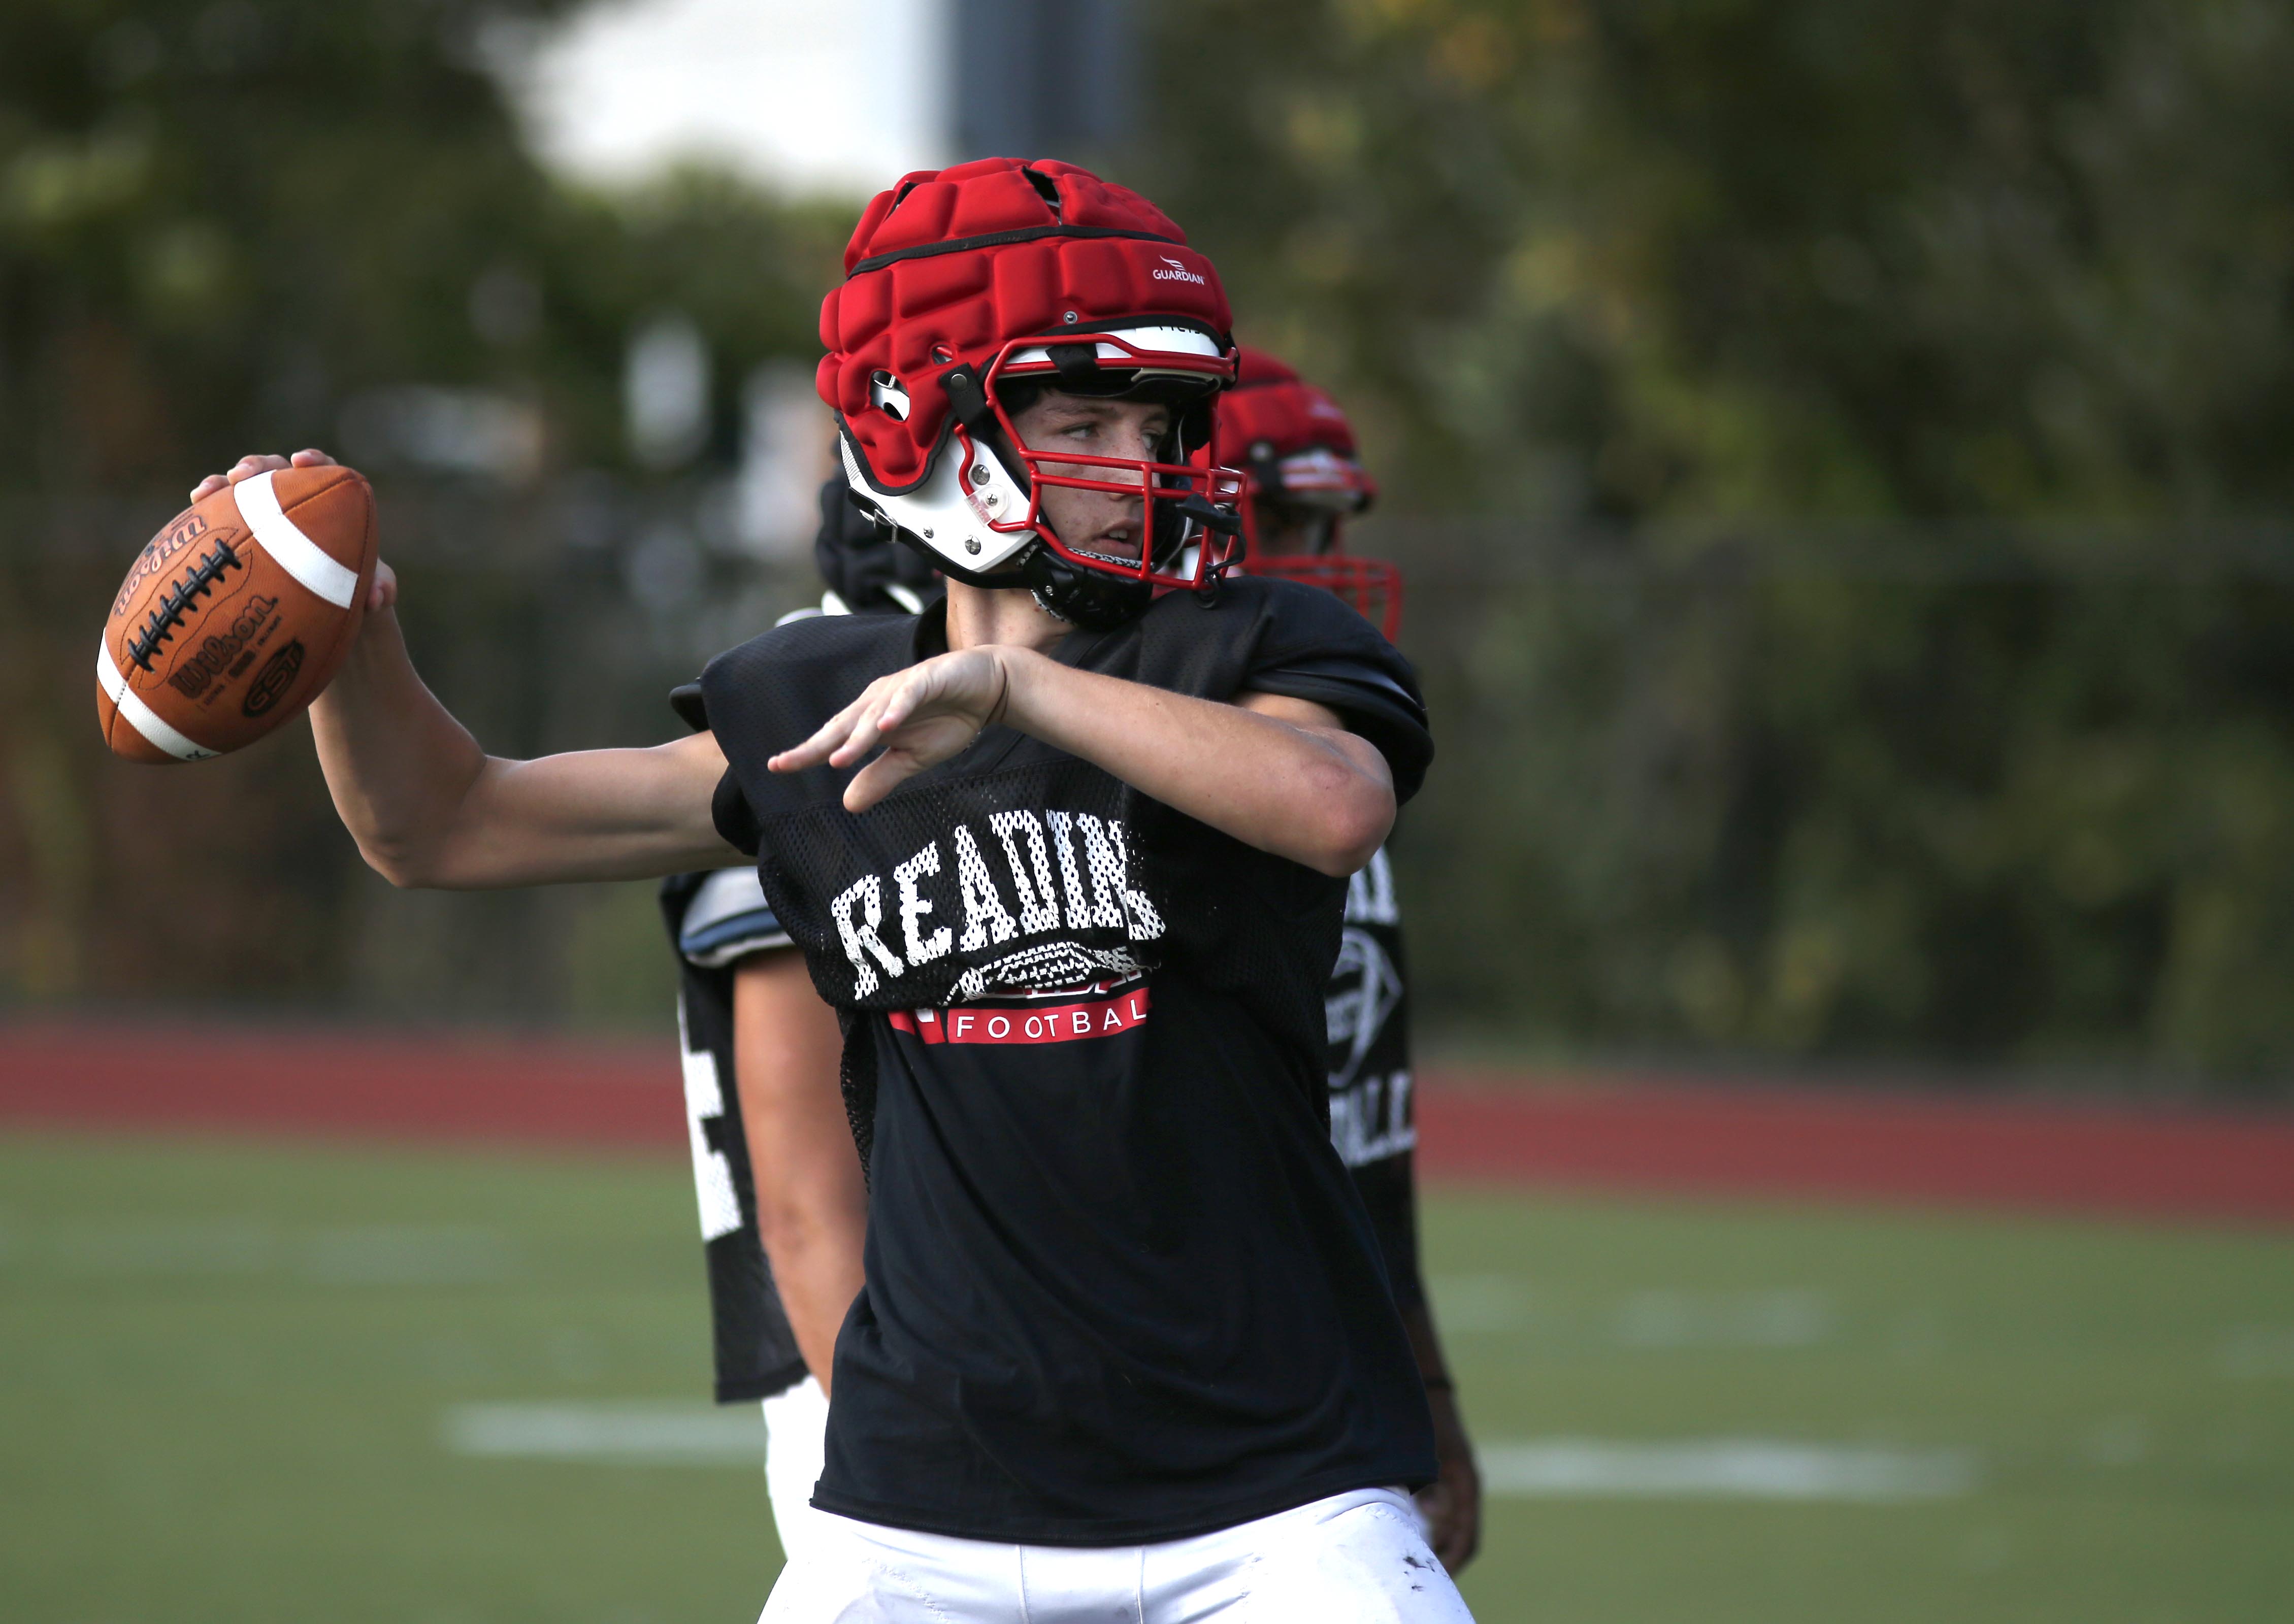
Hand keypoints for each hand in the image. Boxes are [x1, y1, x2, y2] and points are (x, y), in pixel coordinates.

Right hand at [191, 449, 393, 613]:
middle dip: (259, 466)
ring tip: (209, 490)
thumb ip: (382, 589)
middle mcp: (297, 497)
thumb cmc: (354, 586)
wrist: (326, 601)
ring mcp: (266, 509)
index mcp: (333, 500)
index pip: (325, 469)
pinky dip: (211, 503)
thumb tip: (378, 598)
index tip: (301, 461)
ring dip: (226, 482)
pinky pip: (224, 509)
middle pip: (277, 470)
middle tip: (244, 475)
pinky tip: (196, 504)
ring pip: (245, 487)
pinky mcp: (243, 523)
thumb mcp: (372, 589)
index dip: (313, 461)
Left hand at [769, 647, 1019, 812]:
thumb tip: (847, 805)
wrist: (987, 689)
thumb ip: (881, 777)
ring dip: (856, 737)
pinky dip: (896, 709)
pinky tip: (884, 726)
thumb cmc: (947, 720)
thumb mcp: (913, 759)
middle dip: (814, 745)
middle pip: (841, 726)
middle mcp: (877, 701)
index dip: (806, 753)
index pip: (833, 739)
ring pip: (871, 715)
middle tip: (787, 763)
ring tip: (839, 760)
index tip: (776, 767)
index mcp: (869, 719)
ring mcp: (900, 689)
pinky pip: (908, 695)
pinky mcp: (927, 679)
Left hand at [1415, 1383, 1480, 1572]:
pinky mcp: (1445, 1476)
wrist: (1428, 1388)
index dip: (1453, 1560)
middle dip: (1446, 1559)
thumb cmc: (1426, 1418)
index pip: (1467, 1537)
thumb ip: (1432, 1485)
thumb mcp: (1428, 1451)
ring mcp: (1456, 1482)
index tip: (1438, 1575)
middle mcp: (1465, 1486)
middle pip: (1462, 1536)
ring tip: (1417, 1560)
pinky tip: (1413, 1534)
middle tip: (1426, 1576)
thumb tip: (1435, 1517)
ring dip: (1439, 1545)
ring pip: (1453, 1526)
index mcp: (1467, 1484)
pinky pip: (1444, 1512)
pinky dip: (1432, 1529)